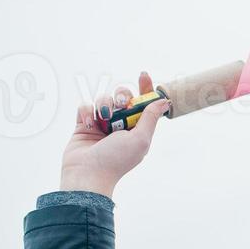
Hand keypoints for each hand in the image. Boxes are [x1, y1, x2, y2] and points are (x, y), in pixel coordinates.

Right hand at [58, 71, 171, 197]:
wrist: (87, 173)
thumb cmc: (116, 160)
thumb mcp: (140, 139)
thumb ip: (150, 118)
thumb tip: (164, 101)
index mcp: (137, 129)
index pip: (143, 104)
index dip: (145, 89)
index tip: (144, 75)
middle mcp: (120, 125)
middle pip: (123, 97)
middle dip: (121, 96)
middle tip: (120, 105)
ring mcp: (102, 124)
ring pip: (103, 99)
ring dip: (103, 105)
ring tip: (102, 120)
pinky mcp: (84, 124)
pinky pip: (86, 106)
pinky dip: (87, 112)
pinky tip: (88, 124)